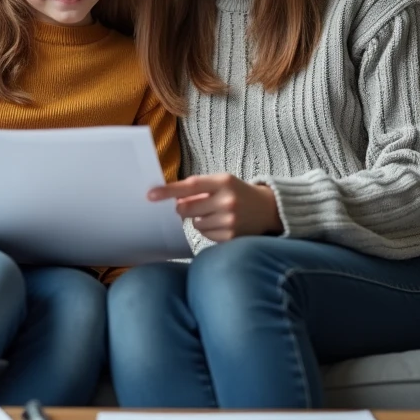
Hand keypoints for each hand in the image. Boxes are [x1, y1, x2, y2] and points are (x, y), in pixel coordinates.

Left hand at [148, 174, 281, 241]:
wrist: (269, 209)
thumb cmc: (238, 192)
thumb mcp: (222, 182)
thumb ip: (198, 187)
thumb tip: (171, 198)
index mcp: (223, 182)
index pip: (190, 186)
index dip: (168, 191)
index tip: (151, 195)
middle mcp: (226, 201)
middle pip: (186, 208)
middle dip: (183, 208)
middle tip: (190, 206)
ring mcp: (229, 220)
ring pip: (195, 223)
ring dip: (199, 219)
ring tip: (216, 214)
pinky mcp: (231, 237)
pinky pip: (205, 234)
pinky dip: (209, 229)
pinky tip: (222, 224)